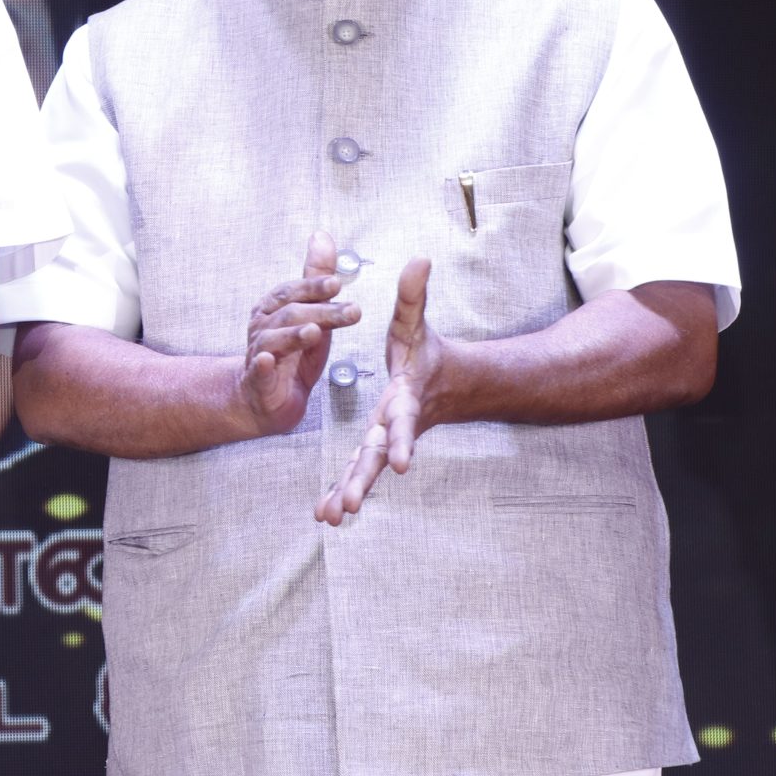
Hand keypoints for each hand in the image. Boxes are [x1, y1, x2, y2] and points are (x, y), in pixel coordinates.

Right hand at [235, 232, 358, 436]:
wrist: (264, 397)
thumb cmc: (290, 352)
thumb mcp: (310, 312)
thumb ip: (315, 278)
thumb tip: (322, 237)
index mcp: (274, 307)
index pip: (292, 291)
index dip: (313, 286)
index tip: (337, 284)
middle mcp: (262, 326)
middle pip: (290, 313)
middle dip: (320, 311)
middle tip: (350, 312)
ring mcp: (258, 352)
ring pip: (274, 339)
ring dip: (294, 335)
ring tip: (314, 332)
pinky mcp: (257, 380)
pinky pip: (257, 370)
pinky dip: (261, 364)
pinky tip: (267, 360)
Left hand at [318, 257, 448, 524]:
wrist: (448, 383)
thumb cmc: (426, 351)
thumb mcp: (417, 321)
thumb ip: (414, 294)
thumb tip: (418, 258)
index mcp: (406, 396)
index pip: (403, 420)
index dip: (400, 441)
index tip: (399, 465)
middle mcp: (396, 423)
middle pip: (379, 455)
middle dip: (365, 479)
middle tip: (350, 505)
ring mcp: (386, 439)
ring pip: (367, 470)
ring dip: (350, 491)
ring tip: (332, 516)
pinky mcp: (377, 446)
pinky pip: (359, 471)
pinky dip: (345, 490)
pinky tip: (327, 513)